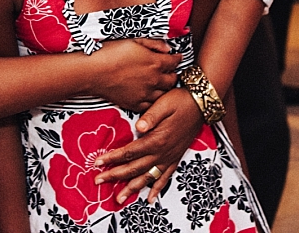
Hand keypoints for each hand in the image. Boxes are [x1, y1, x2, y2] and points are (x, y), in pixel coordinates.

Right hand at [90, 38, 179, 111]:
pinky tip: (149, 93)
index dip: (177, 58)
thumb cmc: (110, 52)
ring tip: (160, 82)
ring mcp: (146, 94)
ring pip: (165, 94)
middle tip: (169, 70)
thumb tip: (167, 48)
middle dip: (173, 74)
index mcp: (155, 62)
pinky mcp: (136, 104)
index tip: (175, 57)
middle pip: (173, 80)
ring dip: (165, 87)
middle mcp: (154, 80)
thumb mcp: (133, 40)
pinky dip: (153, 99)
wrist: (92, 72)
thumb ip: (153, 43)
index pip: (175, 62)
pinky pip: (151, 105)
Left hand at [93, 87, 202, 202]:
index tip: (97, 162)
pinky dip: (157, 189)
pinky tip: (150, 199)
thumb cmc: (180, 101)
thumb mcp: (164, 103)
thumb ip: (150, 116)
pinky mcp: (175, 158)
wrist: (201, 104)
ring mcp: (169, 157)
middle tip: (98, 181)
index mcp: (156, 140)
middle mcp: (162, 153)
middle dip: (115, 176)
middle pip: (134, 168)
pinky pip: (165, 178)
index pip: (129, 153)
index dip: (112, 158)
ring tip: (120, 198)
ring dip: (132, 188)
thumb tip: (138, 127)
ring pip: (147, 177)